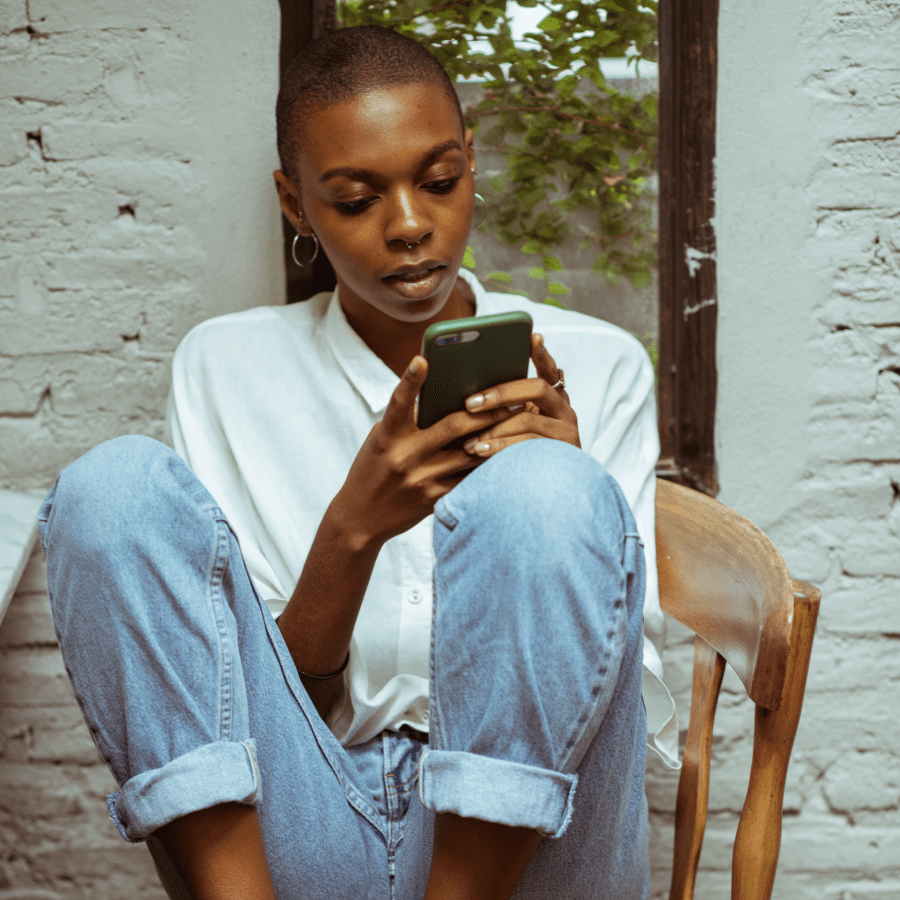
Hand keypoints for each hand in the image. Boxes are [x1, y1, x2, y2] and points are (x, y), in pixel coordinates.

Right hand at [332, 356, 506, 548]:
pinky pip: (469, 479)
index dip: (410, 380)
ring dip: (498, 436)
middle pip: (453, 427)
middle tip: (513, 397)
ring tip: (522, 421)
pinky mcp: (435, 500)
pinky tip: (511, 453)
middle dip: (486, 411)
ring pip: (470, 454)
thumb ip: (408, 421)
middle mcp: (405, 456)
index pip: (398, 403)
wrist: (360, 518)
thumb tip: (445, 396)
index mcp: (388, 436)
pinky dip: (490, 465)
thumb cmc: (374, 469)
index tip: (422, 359)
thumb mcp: (383, 440)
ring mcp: (422, 480)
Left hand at [461, 333, 579, 457]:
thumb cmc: (517, 457)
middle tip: (470, 403)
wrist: (545, 498)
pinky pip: (529, 447)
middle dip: (500, 393)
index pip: (549, 369)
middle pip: (536, 388)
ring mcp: (567, 432)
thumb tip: (464, 397)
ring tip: (468, 440)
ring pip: (528, 420)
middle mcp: (564, 411)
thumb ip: (501, 410)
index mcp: (552, 399)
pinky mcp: (564, 455)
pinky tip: (480, 453)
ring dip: (494, 429)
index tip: (531, 336)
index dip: (541, 353)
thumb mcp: (511, 430)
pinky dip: (501, 449)